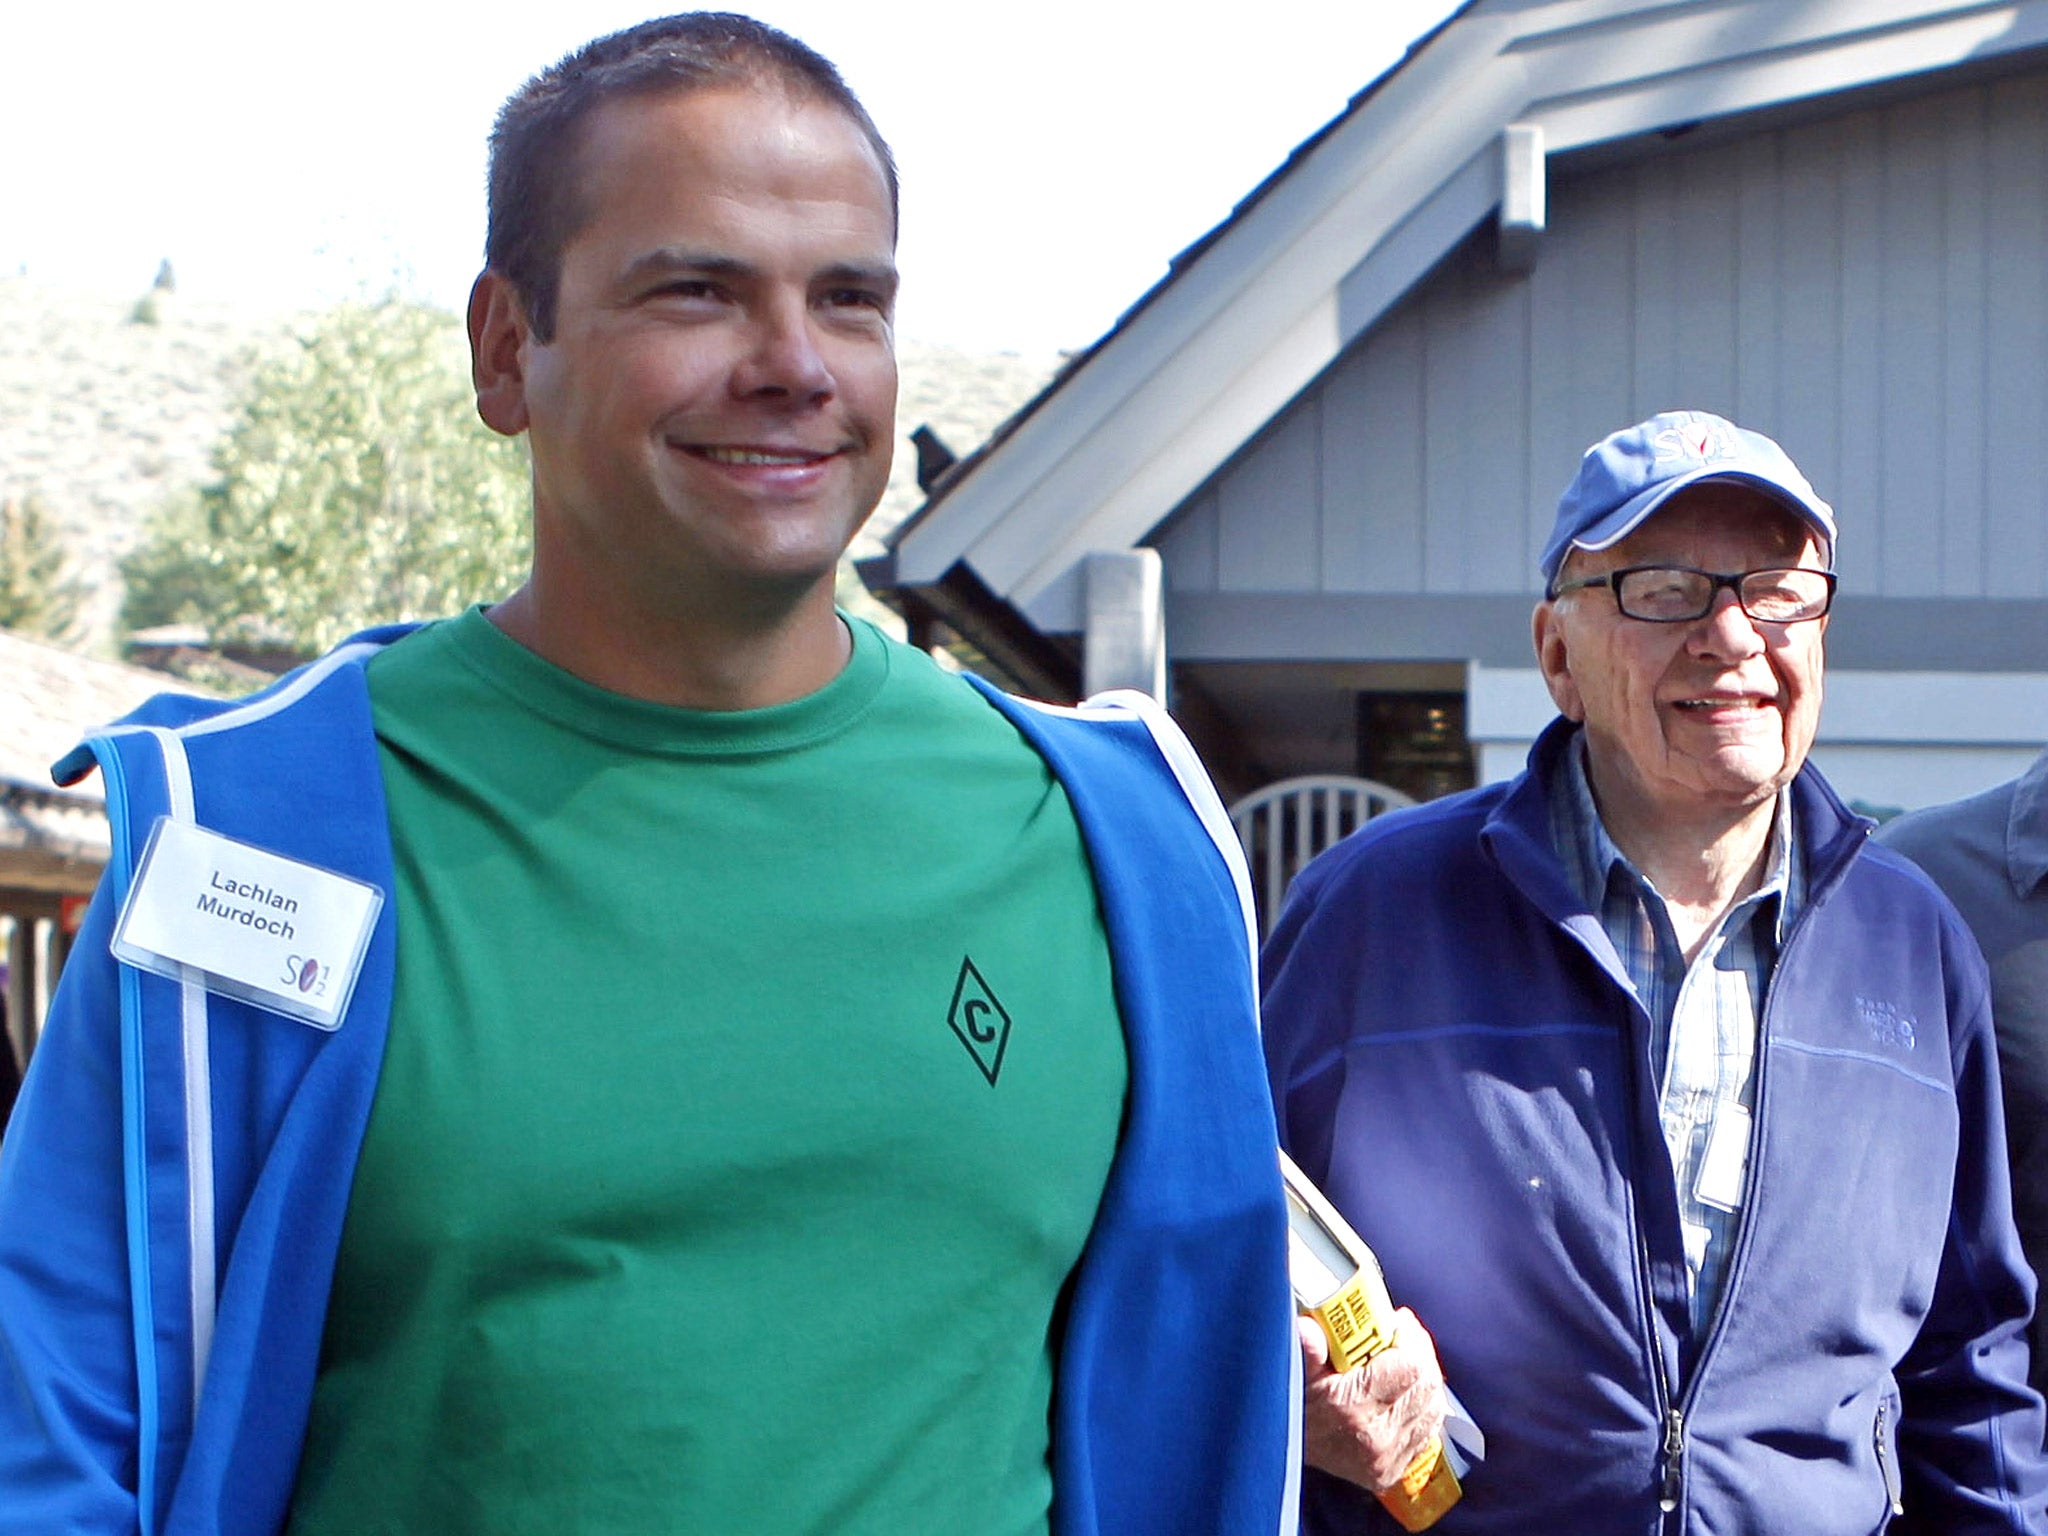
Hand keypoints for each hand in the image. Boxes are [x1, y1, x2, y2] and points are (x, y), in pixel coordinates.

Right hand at [1298, 1306, 1446, 1491]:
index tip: (1397, 1321)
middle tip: (1401, 1335)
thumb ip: (1308, 1348)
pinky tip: (1405, 1393)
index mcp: (1353, 1410)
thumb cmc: (1290, 1408)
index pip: (1410, 1367)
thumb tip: (1309, 1328)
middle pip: (1426, 1384)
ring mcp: (1389, 1458)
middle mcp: (1377, 1438)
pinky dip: (1422, 1406)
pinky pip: (1427, 1430)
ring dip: (1423, 1379)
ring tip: (1404, 1362)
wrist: (1281, 1450)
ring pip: (1433, 1407)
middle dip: (1419, 1353)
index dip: (1410, 1337)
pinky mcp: (1393, 1469)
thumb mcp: (1295, 1371)